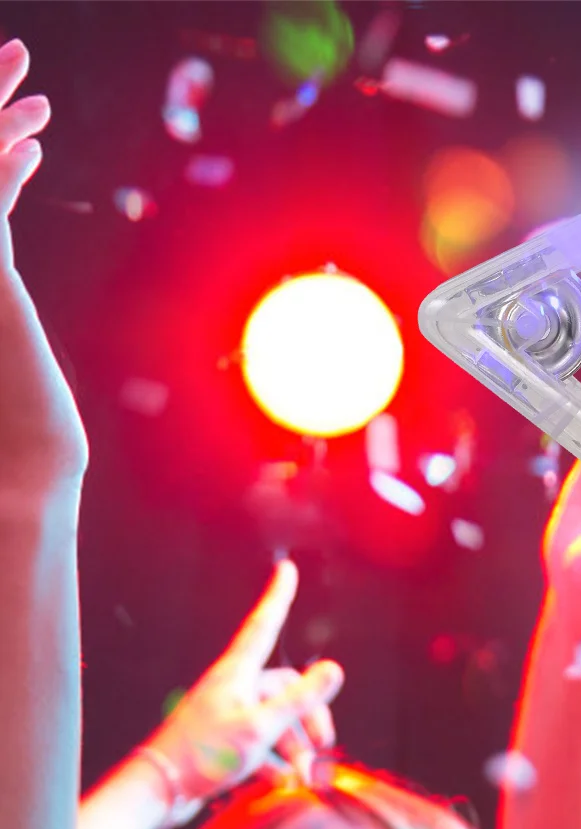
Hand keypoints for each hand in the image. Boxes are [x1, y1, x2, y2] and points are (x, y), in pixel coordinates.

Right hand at [0, 39, 87, 506]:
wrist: (17, 473)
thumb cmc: (27, 442)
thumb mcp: (22, 366)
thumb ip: (13, 324)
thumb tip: (27, 338)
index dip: (0, 151)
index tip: (34, 126)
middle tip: (20, 62)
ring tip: (27, 70)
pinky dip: (4, 164)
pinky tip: (35, 138)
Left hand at [143, 562, 342, 822]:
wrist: (160, 790)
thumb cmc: (205, 754)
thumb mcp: (262, 726)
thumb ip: (301, 699)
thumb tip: (334, 668)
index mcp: (237, 674)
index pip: (263, 625)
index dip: (278, 597)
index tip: (287, 570)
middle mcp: (232, 688)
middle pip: (285, 688)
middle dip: (310, 718)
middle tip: (324, 746)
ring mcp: (228, 713)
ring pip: (277, 720)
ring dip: (296, 748)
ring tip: (304, 778)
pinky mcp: (224, 740)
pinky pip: (262, 742)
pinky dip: (276, 761)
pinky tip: (280, 782)